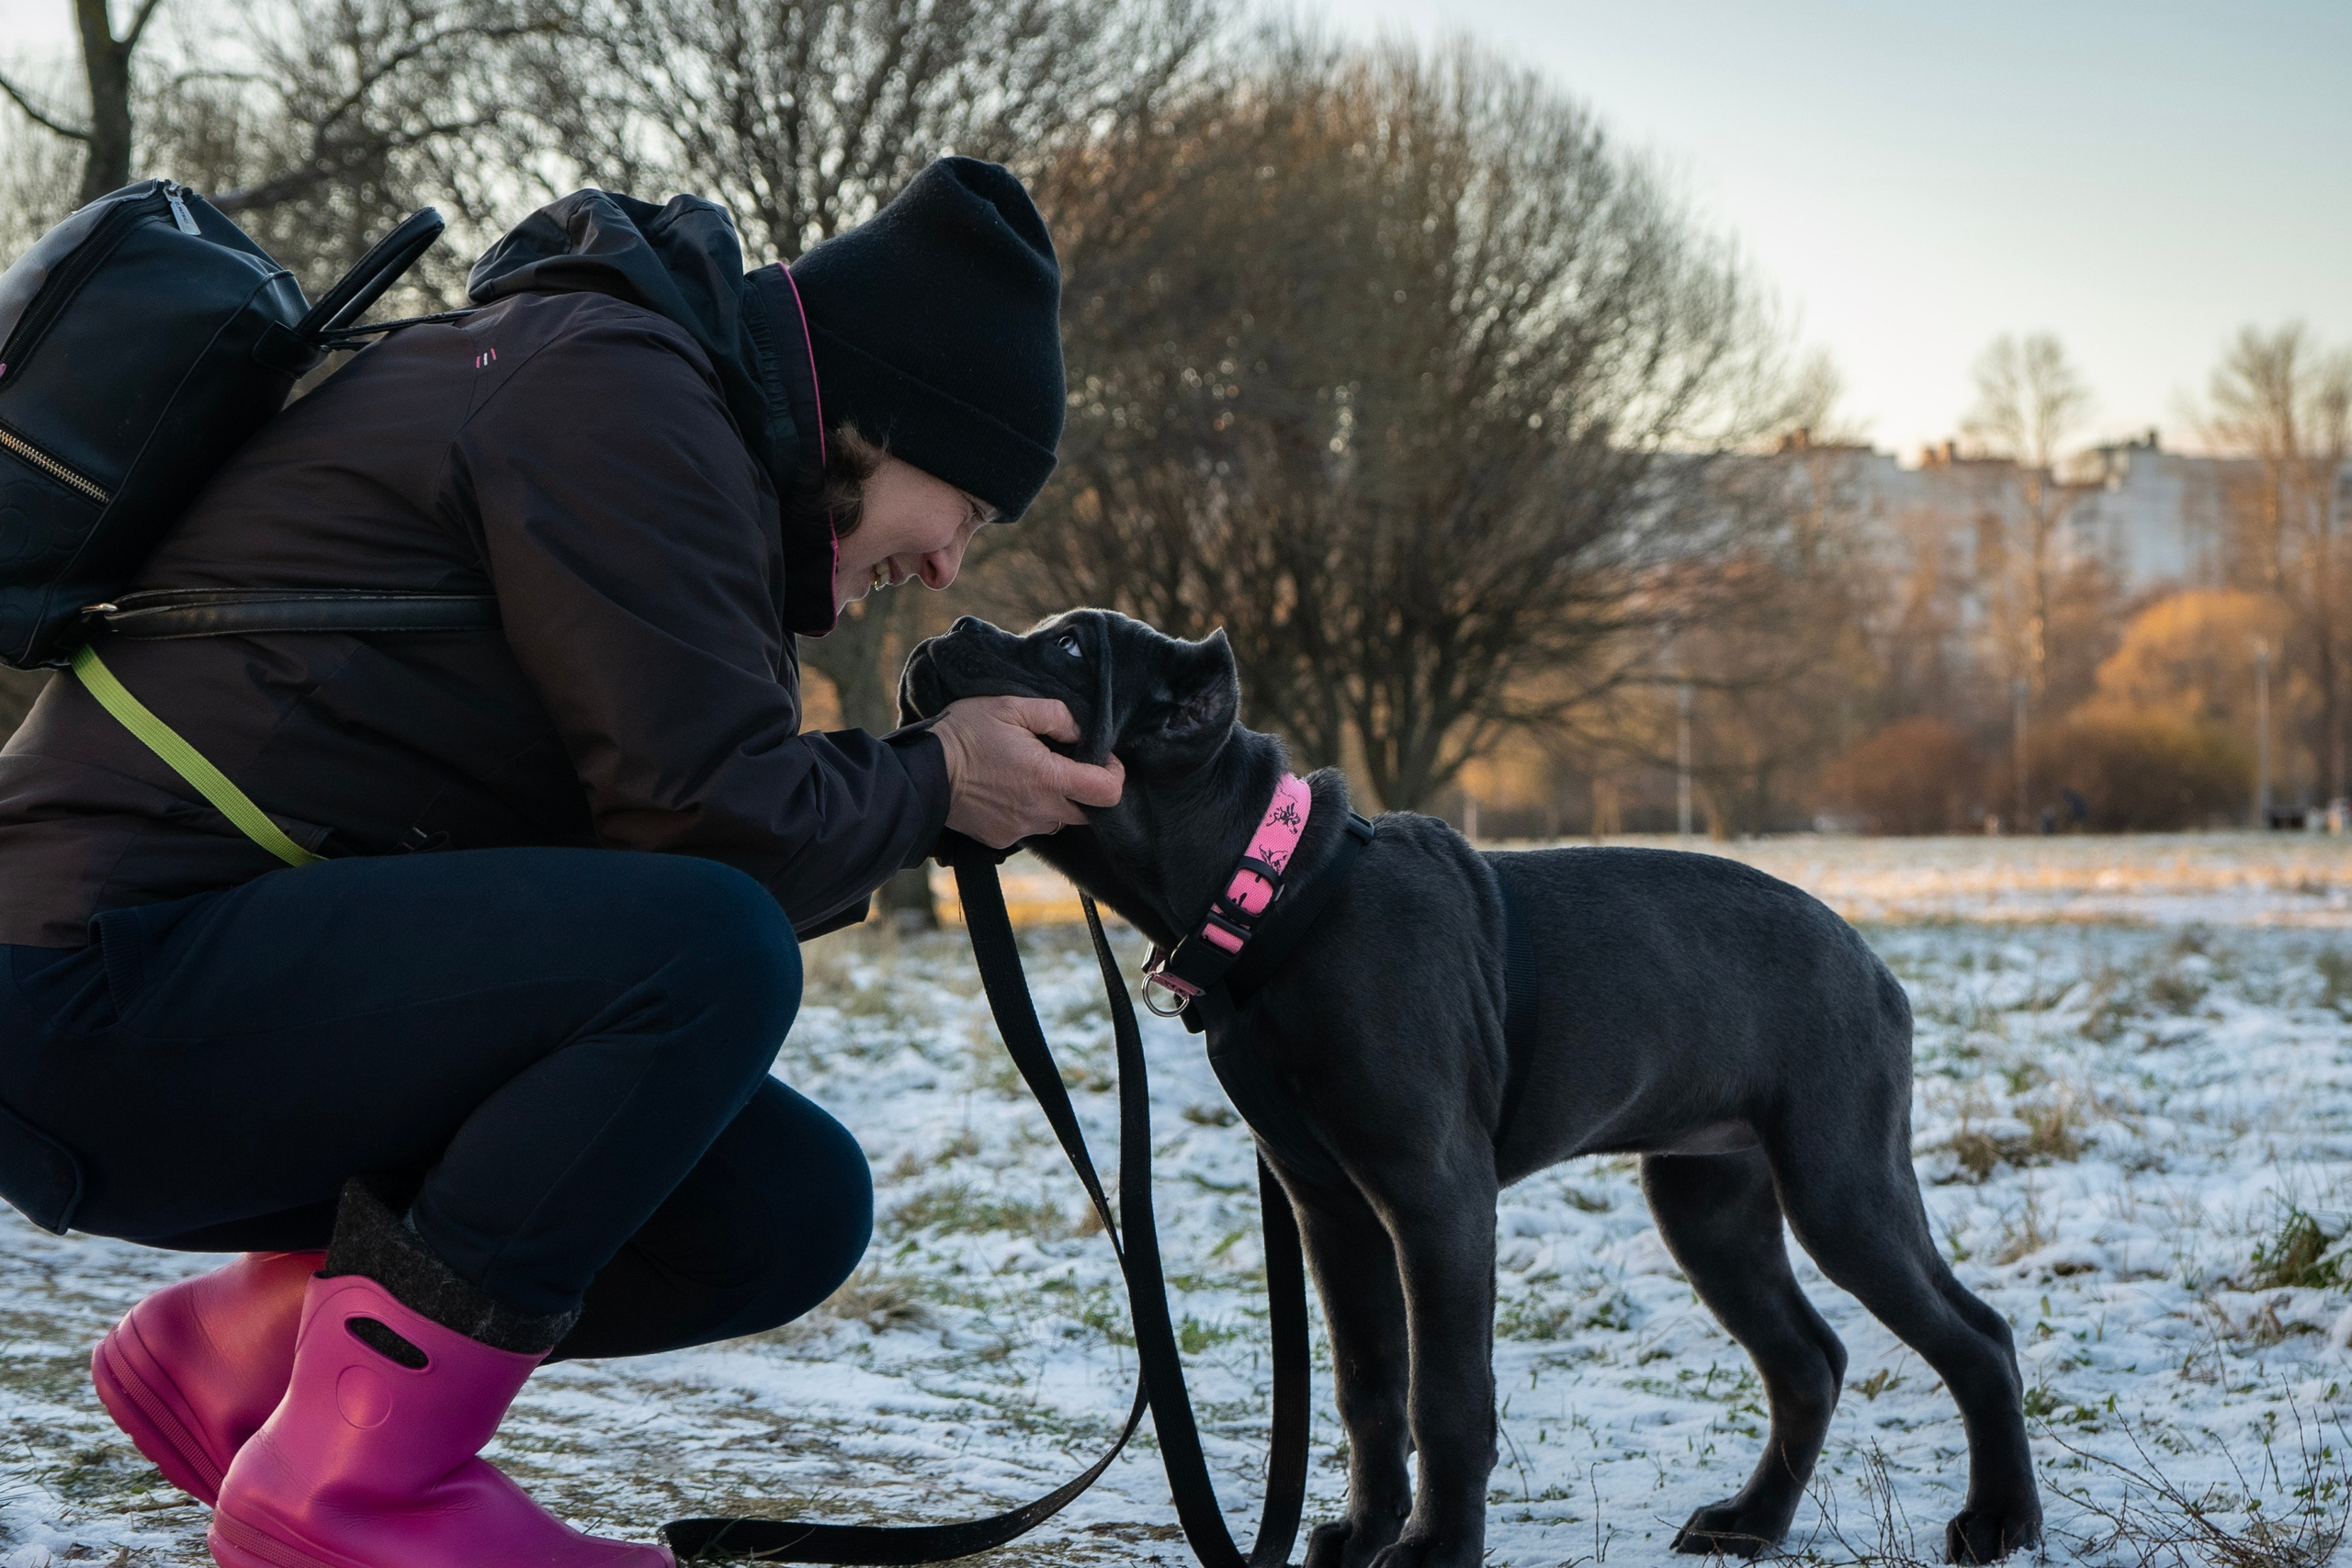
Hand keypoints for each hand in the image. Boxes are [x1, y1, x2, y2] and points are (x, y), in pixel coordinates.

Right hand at [932, 696, 1125, 848]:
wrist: (921, 773)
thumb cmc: (965, 734)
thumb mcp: (1012, 706)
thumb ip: (1057, 715)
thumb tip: (1080, 732)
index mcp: (1048, 778)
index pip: (1108, 793)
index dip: (1113, 774)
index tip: (1102, 759)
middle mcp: (1040, 811)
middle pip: (1088, 812)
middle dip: (1086, 789)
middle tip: (1065, 762)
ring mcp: (1020, 829)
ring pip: (1059, 820)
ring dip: (1056, 799)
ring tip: (1031, 773)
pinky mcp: (1001, 838)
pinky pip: (1030, 827)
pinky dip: (1029, 809)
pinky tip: (1009, 788)